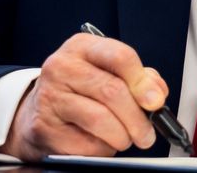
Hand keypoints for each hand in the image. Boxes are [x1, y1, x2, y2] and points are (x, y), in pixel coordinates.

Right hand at [0, 33, 168, 160]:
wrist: (39, 110)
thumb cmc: (80, 89)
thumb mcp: (108, 71)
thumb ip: (138, 77)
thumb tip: (157, 93)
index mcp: (82, 46)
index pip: (119, 56)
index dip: (142, 82)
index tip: (156, 101)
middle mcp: (61, 66)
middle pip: (112, 91)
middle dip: (137, 118)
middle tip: (146, 133)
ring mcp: (49, 96)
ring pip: (100, 119)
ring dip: (121, 136)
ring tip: (125, 138)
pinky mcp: (44, 127)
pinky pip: (85, 143)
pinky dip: (102, 149)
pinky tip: (101, 143)